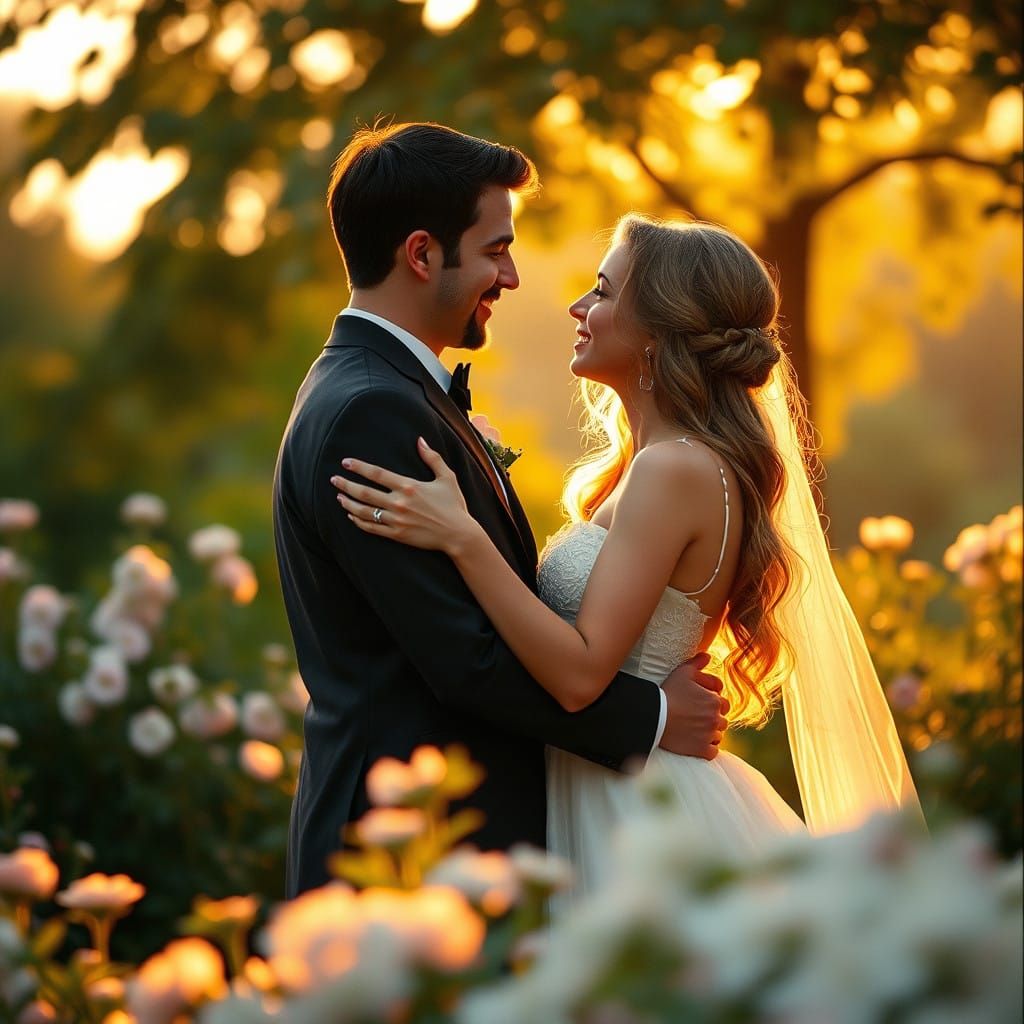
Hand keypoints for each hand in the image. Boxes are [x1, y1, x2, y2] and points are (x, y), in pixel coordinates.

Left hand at [331, 438, 475, 553]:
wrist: (459, 534)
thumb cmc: (454, 505)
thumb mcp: (447, 477)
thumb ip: (432, 458)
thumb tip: (420, 440)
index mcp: (409, 486)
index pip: (377, 474)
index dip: (359, 467)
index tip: (345, 462)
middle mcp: (399, 503)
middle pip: (365, 492)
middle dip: (346, 485)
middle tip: (334, 480)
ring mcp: (397, 520)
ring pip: (365, 511)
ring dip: (349, 504)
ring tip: (339, 497)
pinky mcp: (397, 535)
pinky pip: (372, 528)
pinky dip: (359, 521)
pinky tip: (352, 516)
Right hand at [658, 652, 729, 759]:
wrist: (654, 717)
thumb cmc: (668, 693)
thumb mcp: (682, 673)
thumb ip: (697, 663)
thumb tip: (708, 656)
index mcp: (715, 701)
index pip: (722, 702)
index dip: (711, 702)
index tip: (699, 704)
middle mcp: (716, 718)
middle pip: (722, 720)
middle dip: (712, 718)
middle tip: (696, 717)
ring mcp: (709, 735)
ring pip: (718, 735)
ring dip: (710, 733)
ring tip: (694, 729)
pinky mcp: (702, 750)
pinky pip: (712, 751)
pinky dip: (707, 748)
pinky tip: (695, 742)